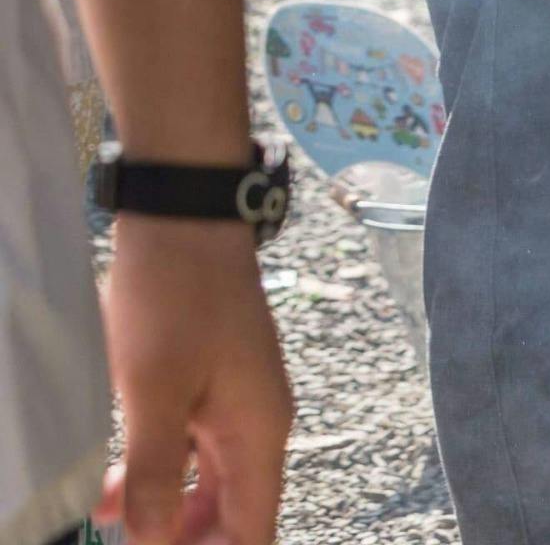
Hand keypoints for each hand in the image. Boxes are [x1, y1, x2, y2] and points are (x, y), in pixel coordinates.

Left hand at [95, 218, 290, 544]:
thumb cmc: (174, 299)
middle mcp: (257, 423)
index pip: (252, 529)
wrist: (184, 222)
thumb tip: (152, 539)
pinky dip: (156, 472)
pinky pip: (191, 449)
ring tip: (105, 517)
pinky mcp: (211, 384)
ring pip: (207, 482)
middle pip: (232, 512)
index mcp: (257, 431)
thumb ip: (155, 470)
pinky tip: (109, 483)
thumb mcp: (152, 391)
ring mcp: (235, 402)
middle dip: (183, 539)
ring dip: (162, 510)